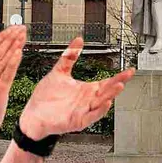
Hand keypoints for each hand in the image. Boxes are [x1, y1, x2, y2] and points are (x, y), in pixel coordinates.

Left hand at [19, 37, 134, 139]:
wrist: (32, 115)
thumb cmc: (45, 98)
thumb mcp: (59, 72)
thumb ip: (69, 57)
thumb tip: (78, 41)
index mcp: (85, 90)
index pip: (106, 82)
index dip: (118, 76)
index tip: (129, 70)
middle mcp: (87, 101)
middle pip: (107, 91)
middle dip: (118, 83)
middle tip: (127, 75)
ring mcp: (83, 111)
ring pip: (101, 103)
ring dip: (111, 95)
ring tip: (119, 86)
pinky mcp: (77, 121)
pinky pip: (91, 116)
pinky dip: (99, 110)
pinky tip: (106, 102)